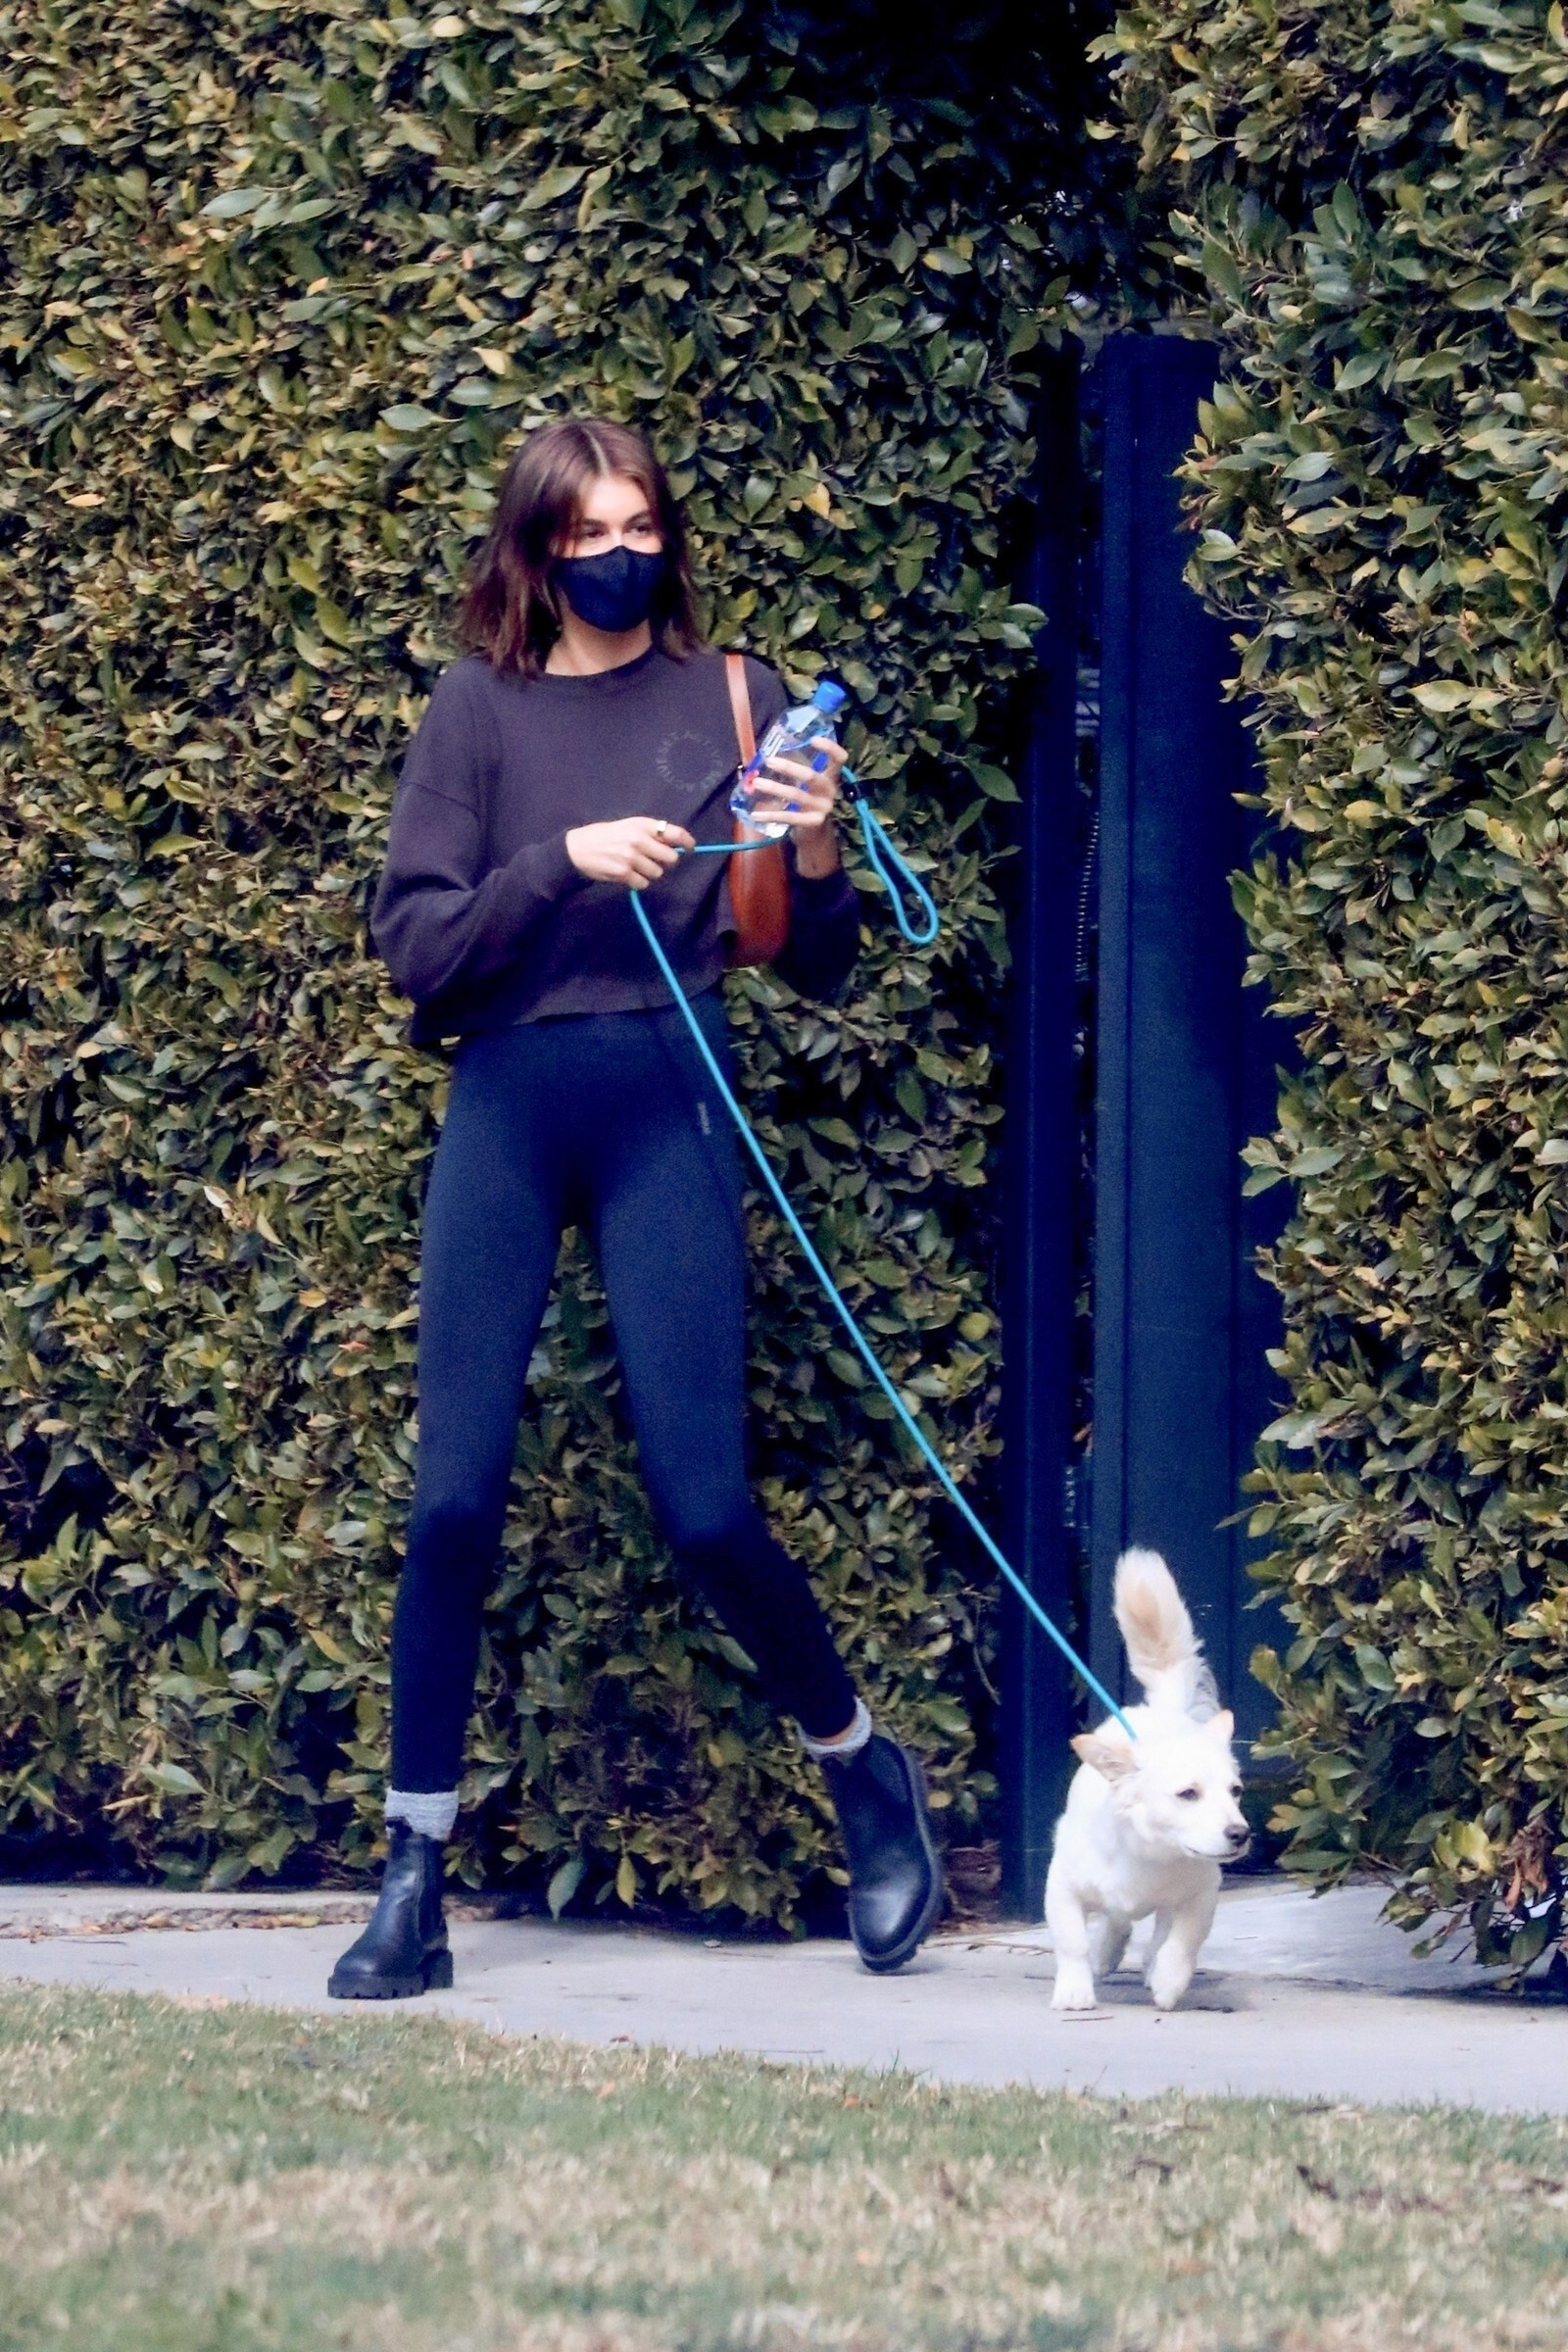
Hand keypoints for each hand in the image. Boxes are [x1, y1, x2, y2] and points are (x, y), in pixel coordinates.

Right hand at [565, 816, 694, 887]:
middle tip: (652, 859)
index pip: (675, 833)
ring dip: (649, 872)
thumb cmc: (605, 835)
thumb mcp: (628, 826)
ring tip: (633, 865)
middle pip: (670, 858)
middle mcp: (639, 840)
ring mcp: (632, 858)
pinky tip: (626, 873)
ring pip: (657, 873)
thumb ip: (651, 833)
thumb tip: (676, 844)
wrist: (577, 848)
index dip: (687, 842)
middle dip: (665, 861)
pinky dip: (637, 881)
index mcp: (642, 825)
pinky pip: (643, 883)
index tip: (691, 848)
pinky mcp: (624, 873)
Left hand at [743, 736, 844, 878]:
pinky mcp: (812, 823)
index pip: (839, 759)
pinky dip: (771, 814)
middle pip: (811, 776)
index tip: (813, 739)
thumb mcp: (808, 785)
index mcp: (831, 778)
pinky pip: (788, 817)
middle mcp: (830, 791)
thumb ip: (797, 771)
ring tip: (756, 783)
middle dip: (789, 768)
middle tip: (769, 761)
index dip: (830, 748)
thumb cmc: (808, 802)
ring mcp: (822, 808)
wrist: (815, 834)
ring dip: (774, 788)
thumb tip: (769, 755)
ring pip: (796, 795)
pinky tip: (755, 813)